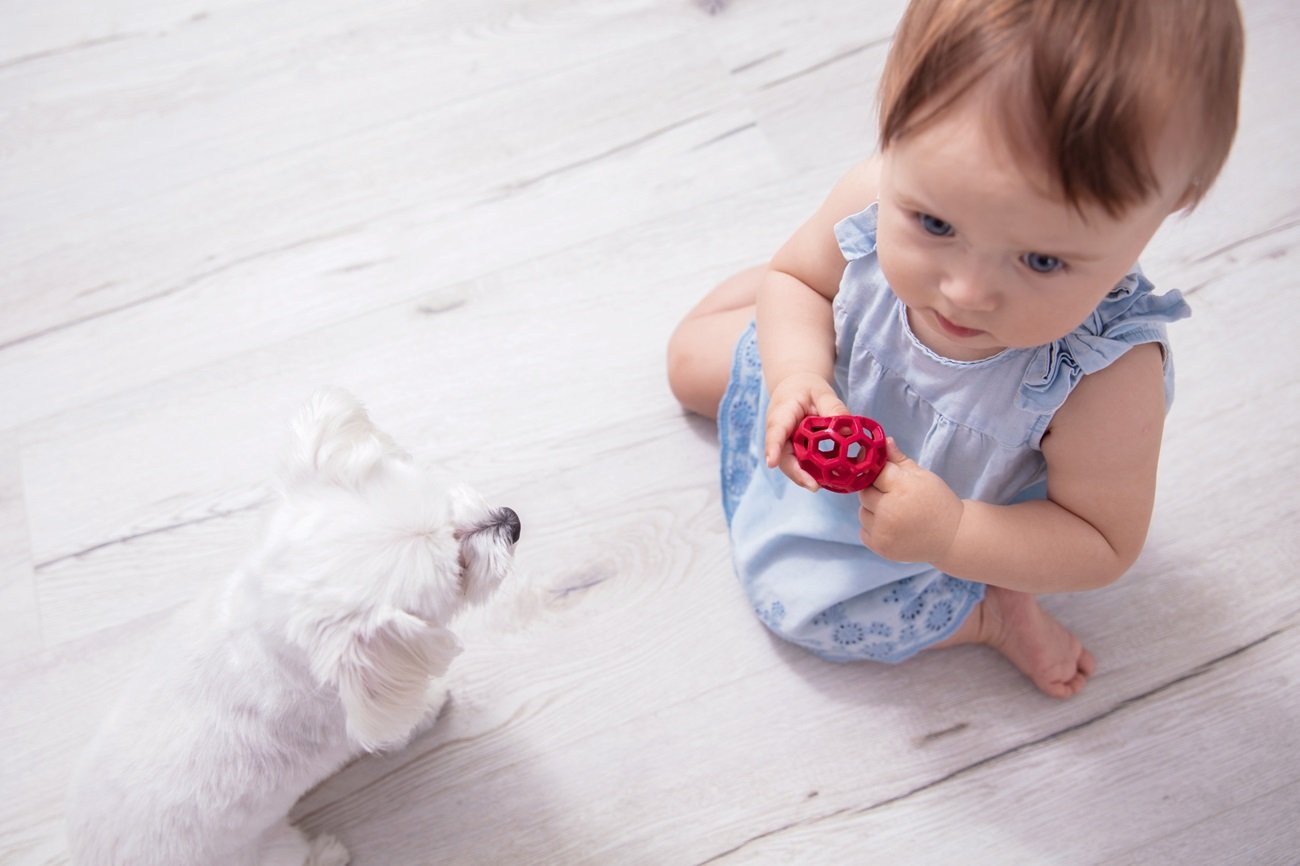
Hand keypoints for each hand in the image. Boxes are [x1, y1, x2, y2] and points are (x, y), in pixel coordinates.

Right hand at [764, 372, 849, 489]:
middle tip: (814, 486)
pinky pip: (800, 463)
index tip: (772, 463)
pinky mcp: (793, 451)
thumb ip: (833, 408)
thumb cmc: (807, 389)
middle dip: (796, 473)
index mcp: (781, 414)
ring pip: (791, 464)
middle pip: (782, 456)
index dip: (773, 448)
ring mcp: (784, 444)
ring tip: (823, 486)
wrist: (795, 389)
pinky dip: (811, 472)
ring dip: (805, 476)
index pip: (775, 432)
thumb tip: (849, 431)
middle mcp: (778, 433)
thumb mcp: (822, 392)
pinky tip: (827, 480)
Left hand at [858, 438, 963, 562]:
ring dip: (873, 510)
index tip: (884, 472)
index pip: (875, 471)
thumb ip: (899, 460)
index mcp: (902, 488)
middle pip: (865, 492)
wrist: (952, 537)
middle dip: (876, 491)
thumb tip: (882, 442)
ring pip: (862, 512)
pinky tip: (892, 526)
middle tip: (893, 494)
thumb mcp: (923, 476)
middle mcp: (890, 511)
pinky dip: (873, 527)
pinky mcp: (880, 547)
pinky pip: (864, 531)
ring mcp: (883, 531)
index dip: (879, 471)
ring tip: (895, 512)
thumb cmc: (938, 502)